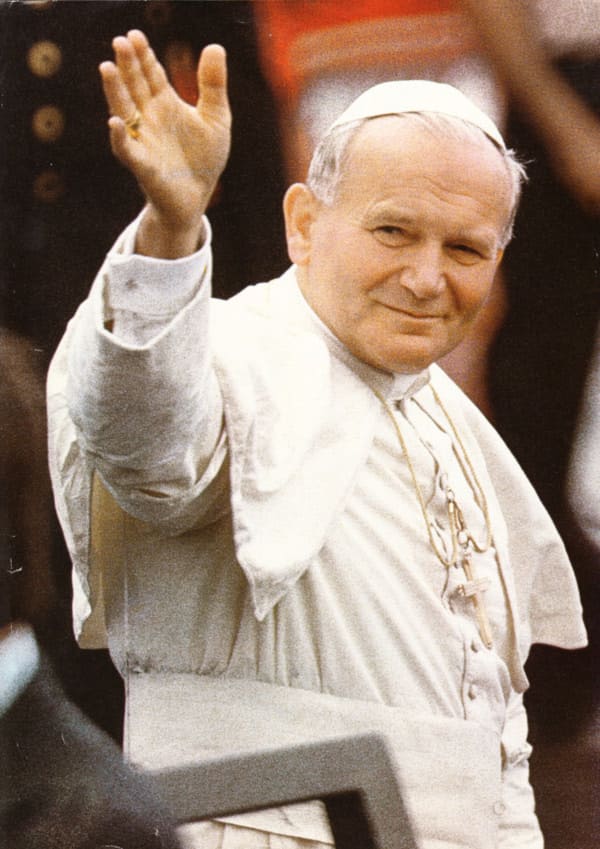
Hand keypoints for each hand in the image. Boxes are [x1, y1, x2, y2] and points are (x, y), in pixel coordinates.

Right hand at [100, 30, 230, 256]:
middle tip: (120, 41)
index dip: (144, 56)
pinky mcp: (144, 166)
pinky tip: (114, 123)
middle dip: (127, 65)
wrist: (197, 198)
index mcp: (165, 104)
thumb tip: (215, 46)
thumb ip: (213, 85)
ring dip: (114, 92)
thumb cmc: (203, 159)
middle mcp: (149, 119)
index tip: (136, 36)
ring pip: (124, 112)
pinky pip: (127, 150)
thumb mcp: (216, 118)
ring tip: (107, 68)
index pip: (151, 74)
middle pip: (134, 87)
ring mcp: (144, 141)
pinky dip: (119, 138)